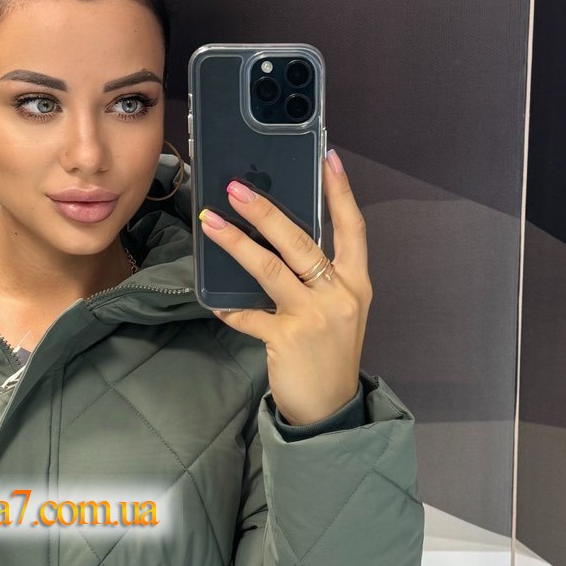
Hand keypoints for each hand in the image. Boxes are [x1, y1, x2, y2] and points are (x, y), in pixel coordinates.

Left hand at [198, 150, 371, 427]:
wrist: (331, 409)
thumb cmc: (329, 356)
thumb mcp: (337, 312)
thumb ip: (317, 280)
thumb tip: (277, 243)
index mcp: (355, 283)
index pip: (352, 228)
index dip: (341, 191)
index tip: (329, 156)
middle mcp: (339, 294)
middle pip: (301, 241)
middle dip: (266, 211)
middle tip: (236, 188)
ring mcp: (314, 316)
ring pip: (270, 269)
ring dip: (236, 244)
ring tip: (211, 223)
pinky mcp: (288, 338)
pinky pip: (250, 316)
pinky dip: (231, 309)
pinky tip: (215, 303)